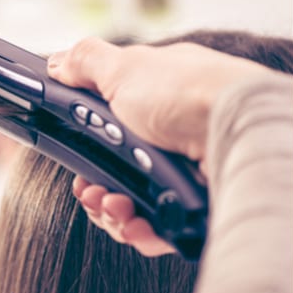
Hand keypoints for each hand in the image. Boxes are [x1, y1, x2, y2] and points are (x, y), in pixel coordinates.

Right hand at [47, 37, 274, 255]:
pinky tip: (135, 223)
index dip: (85, 154)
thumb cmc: (187, 92)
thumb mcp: (124, 68)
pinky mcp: (192, 207)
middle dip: (95, 191)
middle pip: (114, 178)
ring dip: (111, 213)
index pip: (105, 136)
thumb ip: (85, 63)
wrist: (236, 130)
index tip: (75, 164)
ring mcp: (179, 175)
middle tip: (92, 191)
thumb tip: (57, 62)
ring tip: (115, 205)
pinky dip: (139, 230)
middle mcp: (165, 141)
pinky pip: (155, 230)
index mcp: (149, 106)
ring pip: (130, 208)